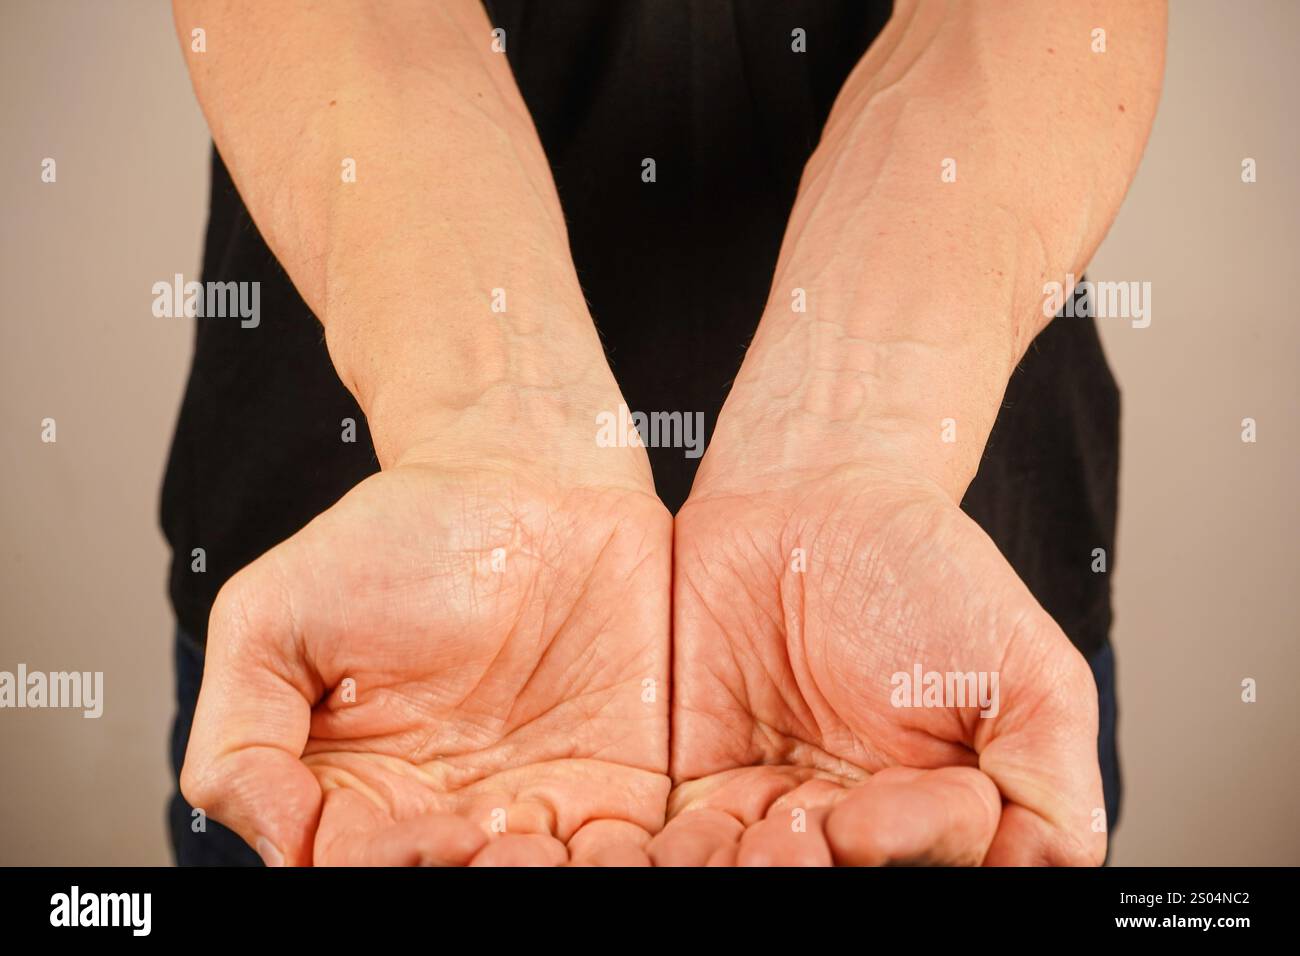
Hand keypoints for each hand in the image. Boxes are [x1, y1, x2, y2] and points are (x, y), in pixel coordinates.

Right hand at [182, 451, 670, 865]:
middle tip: (492, 838)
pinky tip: (620, 848)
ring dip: (550, 879)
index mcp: (361, 796)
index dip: (391, 865)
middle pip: (454, 882)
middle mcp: (451, 815)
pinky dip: (633, 866)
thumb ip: (243, 737)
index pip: (361, 870)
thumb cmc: (395, 536)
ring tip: (549, 846)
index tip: (429, 827)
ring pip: (545, 882)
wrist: (523, 473)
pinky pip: (632, 852)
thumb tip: (285, 848)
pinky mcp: (625, 782)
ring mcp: (542, 803)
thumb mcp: (273, 619)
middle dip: (468, 875)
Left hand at [652, 467, 1104, 865]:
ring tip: (750, 842)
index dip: (910, 845)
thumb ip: (1053, 788)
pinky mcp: (693, 783)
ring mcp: (770, 809)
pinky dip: (678, 858)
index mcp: (941, 817)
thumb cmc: (929, 574)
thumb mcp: (1031, 676)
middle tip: (802, 838)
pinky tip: (682, 845)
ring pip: (758, 875)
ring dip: (749, 872)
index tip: (870, 815)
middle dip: (817, 871)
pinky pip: (681, 844)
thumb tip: (1040, 873)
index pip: (933, 861)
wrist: (813, 495)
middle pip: (841, 882)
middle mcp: (853, 828)